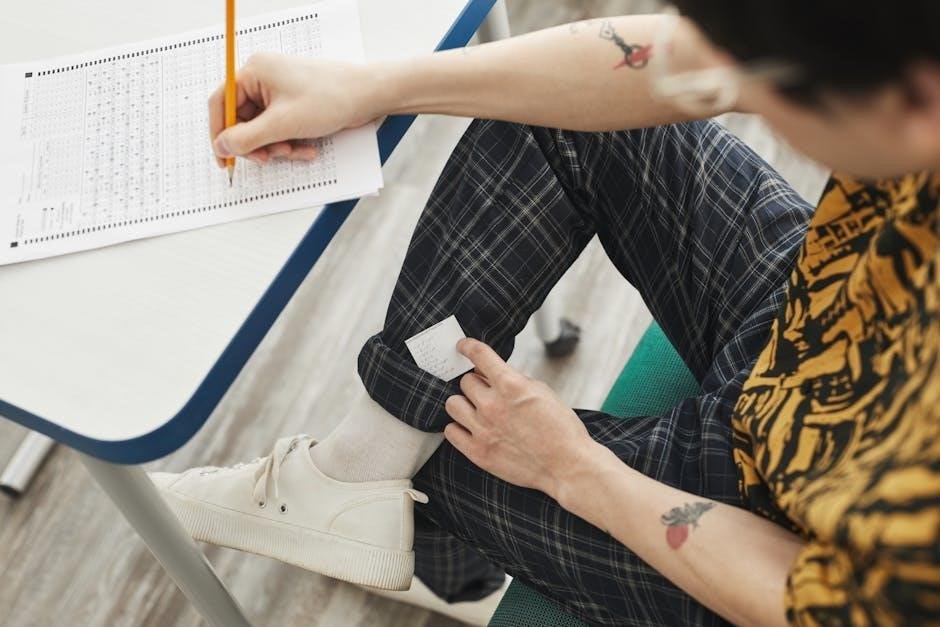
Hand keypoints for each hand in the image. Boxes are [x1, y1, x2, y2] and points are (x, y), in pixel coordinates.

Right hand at [208, 52, 383, 164]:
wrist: (369, 96)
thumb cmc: (330, 98)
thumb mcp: (282, 125)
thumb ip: (246, 138)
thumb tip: (222, 146)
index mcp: (254, 72)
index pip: (221, 103)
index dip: (220, 133)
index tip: (224, 158)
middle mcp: (264, 79)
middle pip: (243, 121)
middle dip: (257, 144)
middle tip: (269, 157)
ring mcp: (280, 93)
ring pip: (263, 130)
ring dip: (277, 146)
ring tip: (295, 150)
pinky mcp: (296, 106)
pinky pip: (282, 130)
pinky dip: (291, 143)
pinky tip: (307, 149)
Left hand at [443, 338, 598, 497]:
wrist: (567, 465)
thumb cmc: (560, 429)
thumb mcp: (542, 392)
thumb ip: (515, 380)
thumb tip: (494, 373)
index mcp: (511, 385)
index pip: (479, 355)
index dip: (467, 346)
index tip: (463, 347)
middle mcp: (492, 405)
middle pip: (465, 382)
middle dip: (477, 383)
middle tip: (488, 392)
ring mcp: (482, 429)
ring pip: (453, 404)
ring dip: (464, 403)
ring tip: (477, 410)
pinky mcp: (477, 452)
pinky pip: (451, 431)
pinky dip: (459, 427)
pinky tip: (471, 428)